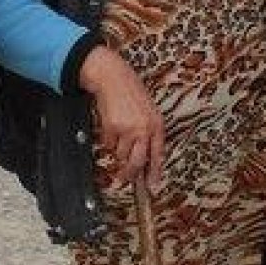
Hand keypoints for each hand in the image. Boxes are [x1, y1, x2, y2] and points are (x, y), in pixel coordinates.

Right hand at [79, 45, 165, 192]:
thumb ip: (148, 135)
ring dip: (116, 152)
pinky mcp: (113, 128)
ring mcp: (129, 129)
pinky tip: (110, 126)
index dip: (155, 173)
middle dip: (129, 174)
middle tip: (124, 180)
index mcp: (157, 125)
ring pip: (120, 155)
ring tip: (118, 136)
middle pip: (137, 162)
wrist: (114, 78)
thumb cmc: (131, 95)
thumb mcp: (148, 113)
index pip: (158, 155)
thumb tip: (145, 161)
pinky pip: (108, 145)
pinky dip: (107, 141)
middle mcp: (145, 129)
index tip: (152, 186)